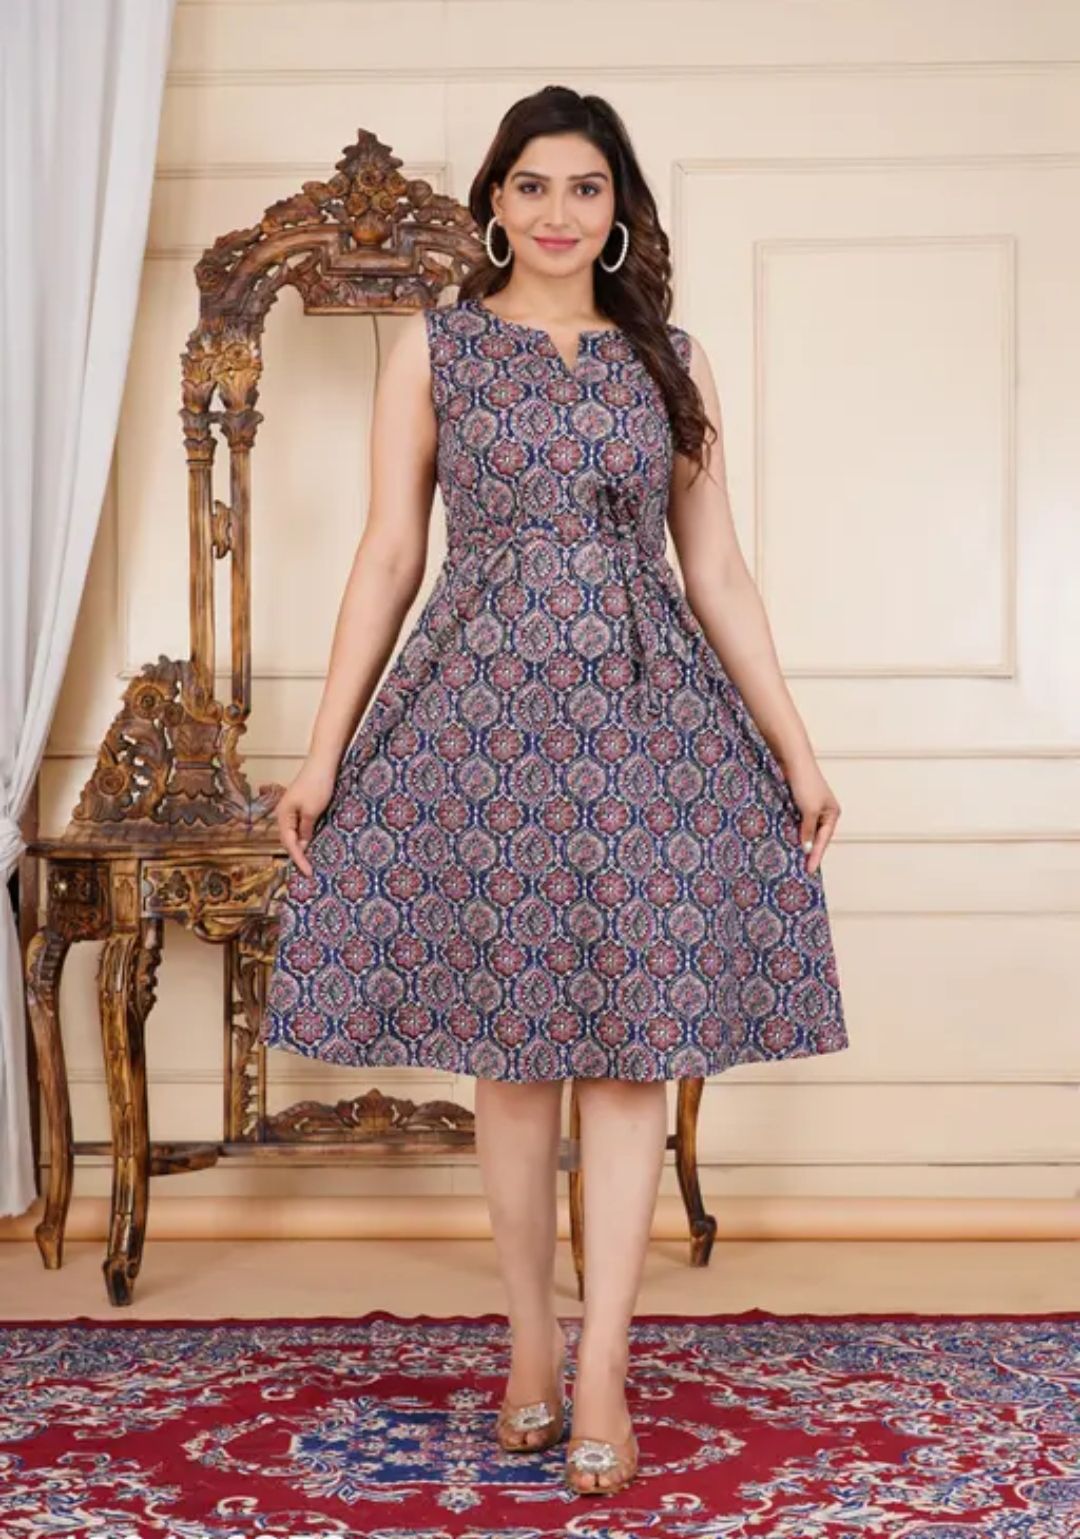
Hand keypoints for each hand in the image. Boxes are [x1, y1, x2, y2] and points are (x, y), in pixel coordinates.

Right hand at [275, 759, 337, 877]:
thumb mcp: (312, 812)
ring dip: (303, 846)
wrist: (323, 763)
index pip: (289, 843)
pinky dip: (307, 836)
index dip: (299, 859)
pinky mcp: (301, 805)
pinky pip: (301, 826)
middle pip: (289, 840)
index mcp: (283, 815)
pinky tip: (313, 843)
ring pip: (295, 833)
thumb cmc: (317, 785)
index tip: (308, 872)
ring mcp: (292, 808)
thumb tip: (303, 845)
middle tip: (309, 872)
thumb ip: (306, 830)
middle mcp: (284, 813)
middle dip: (298, 855)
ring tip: (311, 862)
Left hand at [781, 755, 840, 876]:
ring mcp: (809, 807)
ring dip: (798, 841)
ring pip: (804, 829)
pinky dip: (790, 830)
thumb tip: (806, 847)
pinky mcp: (796, 802)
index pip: (824, 840)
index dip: (816, 856)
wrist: (792, 760)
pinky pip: (795, 821)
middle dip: (808, 851)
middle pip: (815, 836)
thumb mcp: (809, 811)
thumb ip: (808, 830)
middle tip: (800, 869)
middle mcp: (823, 811)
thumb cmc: (805, 783)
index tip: (809, 871)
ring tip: (791, 859)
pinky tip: (784, 840)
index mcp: (832, 813)